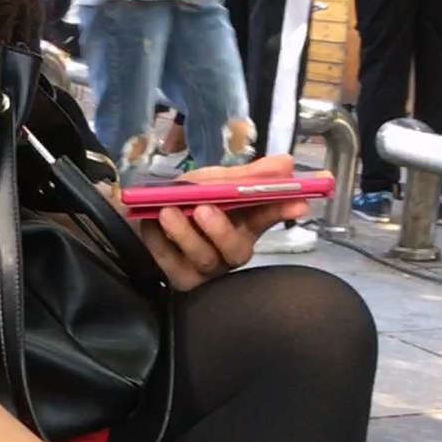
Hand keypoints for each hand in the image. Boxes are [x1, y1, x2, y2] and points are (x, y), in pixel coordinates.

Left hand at [137, 154, 308, 290]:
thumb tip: (286, 162)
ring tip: (166, 212)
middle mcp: (229, 250)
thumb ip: (246, 175)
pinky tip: (149, 224)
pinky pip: (171, 264)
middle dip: (221, 230)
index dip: (282, 210)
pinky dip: (159, 242)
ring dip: (185, 234)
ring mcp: (206, 269)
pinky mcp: (180, 279)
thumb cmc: (187, 198)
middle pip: (236, 250)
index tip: (298, 203)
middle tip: (203, 209)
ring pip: (203, 259)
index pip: (268, 217)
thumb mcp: (214, 181)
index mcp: (245, 224)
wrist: (144, 213)